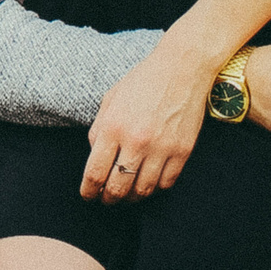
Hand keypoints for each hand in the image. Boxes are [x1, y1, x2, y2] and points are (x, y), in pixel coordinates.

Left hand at [82, 44, 211, 201]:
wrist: (181, 69)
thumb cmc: (142, 82)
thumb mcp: (110, 100)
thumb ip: (99, 130)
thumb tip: (94, 158)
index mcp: (112, 127)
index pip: (95, 172)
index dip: (89, 191)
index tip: (88, 196)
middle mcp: (136, 141)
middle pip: (117, 188)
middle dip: (108, 199)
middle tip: (105, 200)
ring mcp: (161, 148)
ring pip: (143, 190)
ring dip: (131, 198)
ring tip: (126, 195)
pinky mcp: (182, 151)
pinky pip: (166, 183)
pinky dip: (154, 188)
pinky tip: (147, 184)